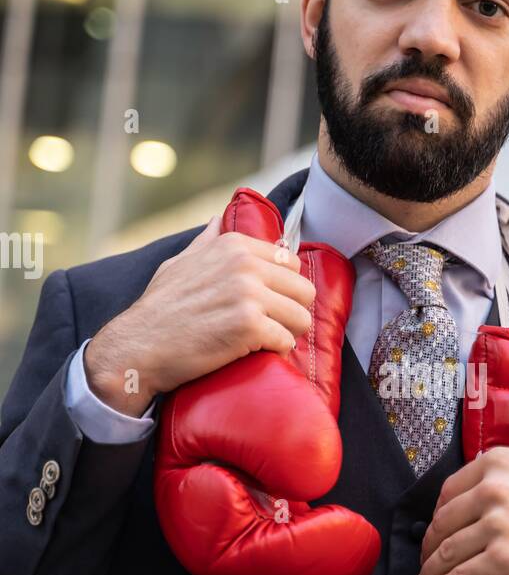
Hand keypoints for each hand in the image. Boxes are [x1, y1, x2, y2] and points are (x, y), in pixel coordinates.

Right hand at [83, 217, 315, 414]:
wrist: (139, 346)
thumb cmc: (159, 309)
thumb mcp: (180, 263)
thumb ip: (207, 241)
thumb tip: (219, 219)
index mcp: (234, 246)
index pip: (291, 263)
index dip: (284, 289)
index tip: (269, 304)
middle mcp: (245, 265)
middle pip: (304, 290)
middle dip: (292, 312)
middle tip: (273, 328)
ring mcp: (249, 295)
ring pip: (302, 318)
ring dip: (288, 334)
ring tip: (266, 342)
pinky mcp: (250, 326)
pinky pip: (286, 342)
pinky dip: (276, 353)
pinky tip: (258, 354)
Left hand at [416, 375, 508, 574]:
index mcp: (499, 462)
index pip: (450, 490)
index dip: (442, 512)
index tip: (441, 527)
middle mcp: (494, 490)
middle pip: (443, 521)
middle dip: (431, 543)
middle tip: (429, 557)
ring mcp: (497, 525)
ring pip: (447, 550)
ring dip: (432, 569)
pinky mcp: (502, 559)